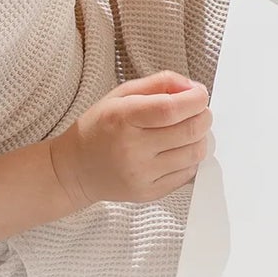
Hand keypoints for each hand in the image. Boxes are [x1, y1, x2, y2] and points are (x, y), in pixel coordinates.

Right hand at [49, 72, 211, 209]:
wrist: (73, 170)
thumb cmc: (101, 127)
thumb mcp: (123, 94)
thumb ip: (161, 82)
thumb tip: (194, 87)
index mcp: (123, 119)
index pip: (171, 109)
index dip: (196, 99)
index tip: (199, 95)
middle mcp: (131, 149)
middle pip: (190, 130)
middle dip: (204, 116)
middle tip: (197, 112)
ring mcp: (140, 175)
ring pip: (195, 153)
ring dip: (200, 138)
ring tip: (186, 131)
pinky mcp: (147, 194)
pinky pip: (187, 174)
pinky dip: (190, 159)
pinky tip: (176, 151)